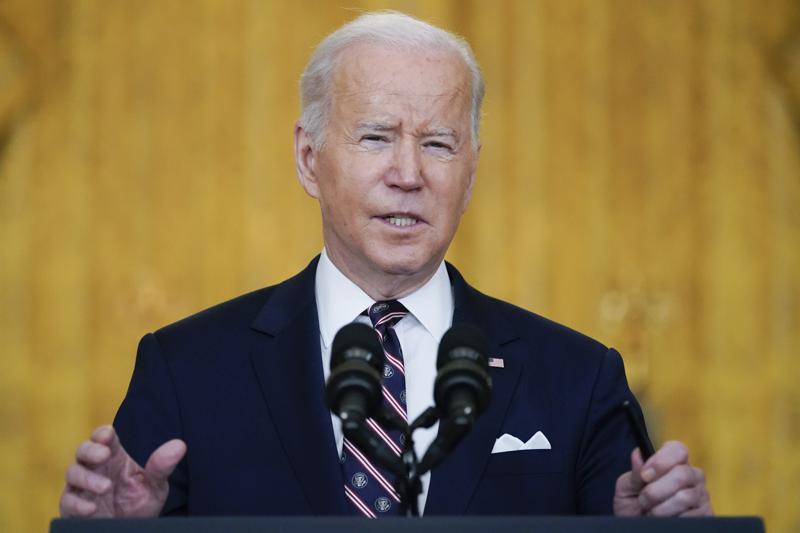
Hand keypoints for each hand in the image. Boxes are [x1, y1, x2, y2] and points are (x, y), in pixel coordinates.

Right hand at [59, 425, 185, 517]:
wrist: (132, 531)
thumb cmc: (141, 504)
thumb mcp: (155, 486)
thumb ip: (162, 466)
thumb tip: (180, 445)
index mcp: (115, 457)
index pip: (104, 438)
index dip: (102, 433)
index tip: (108, 434)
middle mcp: (96, 468)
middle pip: (83, 450)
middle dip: (91, 450)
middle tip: (104, 455)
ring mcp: (82, 487)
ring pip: (73, 473)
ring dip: (87, 478)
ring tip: (105, 487)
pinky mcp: (73, 508)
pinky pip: (68, 501)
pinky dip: (77, 503)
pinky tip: (91, 508)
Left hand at [613, 440, 711, 516]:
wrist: (638, 527)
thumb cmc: (634, 506)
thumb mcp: (628, 488)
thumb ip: (634, 472)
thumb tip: (638, 454)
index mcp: (673, 463)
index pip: (678, 449)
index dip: (661, 460)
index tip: (645, 475)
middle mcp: (691, 476)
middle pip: (682, 473)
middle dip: (657, 489)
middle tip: (644, 499)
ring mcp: (700, 495)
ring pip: (685, 496)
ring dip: (662, 507)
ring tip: (651, 512)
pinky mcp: (706, 514)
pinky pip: (691, 516)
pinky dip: (672, 519)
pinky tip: (666, 520)